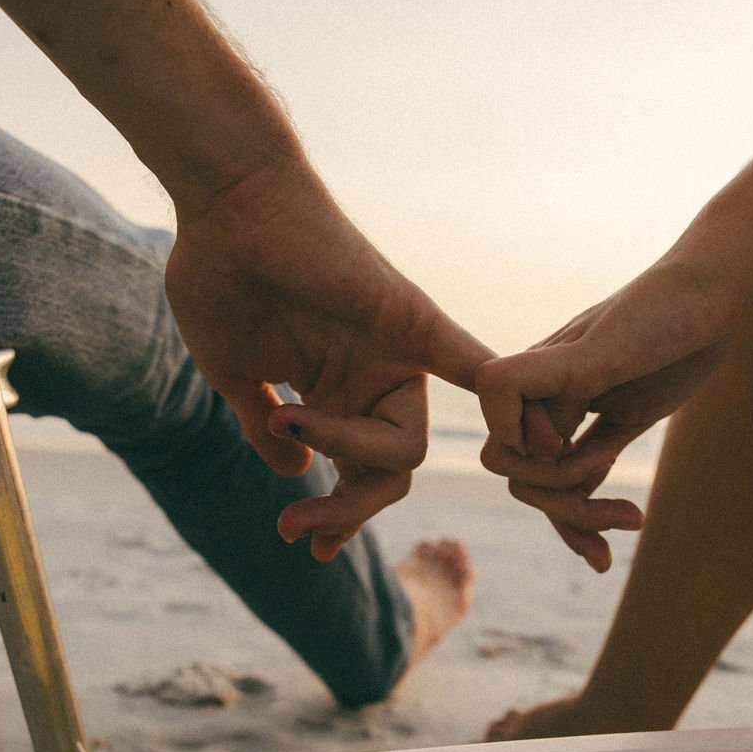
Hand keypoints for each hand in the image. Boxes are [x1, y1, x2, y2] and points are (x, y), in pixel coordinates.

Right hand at [164, 154, 491, 557]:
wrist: (224, 205)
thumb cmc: (220, 279)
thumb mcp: (236, 377)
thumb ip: (267, 431)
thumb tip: (295, 475)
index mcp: (337, 398)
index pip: (359, 478)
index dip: (340, 518)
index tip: (308, 546)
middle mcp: (374, 382)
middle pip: (390, 477)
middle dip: (344, 513)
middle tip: (297, 530)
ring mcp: (397, 356)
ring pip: (406, 450)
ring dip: (348, 464)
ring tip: (289, 427)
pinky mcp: (412, 323)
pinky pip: (471, 366)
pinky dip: (502, 399)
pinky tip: (532, 439)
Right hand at [476, 266, 730, 569]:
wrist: (714, 297)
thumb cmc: (660, 311)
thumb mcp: (600, 348)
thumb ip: (540, 375)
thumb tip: (491, 395)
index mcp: (531, 377)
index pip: (498, 443)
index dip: (529, 458)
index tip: (569, 440)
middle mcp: (546, 399)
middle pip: (523, 477)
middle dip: (562, 499)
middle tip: (616, 500)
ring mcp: (576, 416)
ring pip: (551, 488)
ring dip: (582, 517)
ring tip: (631, 522)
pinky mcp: (609, 427)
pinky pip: (584, 482)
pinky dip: (593, 515)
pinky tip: (619, 537)